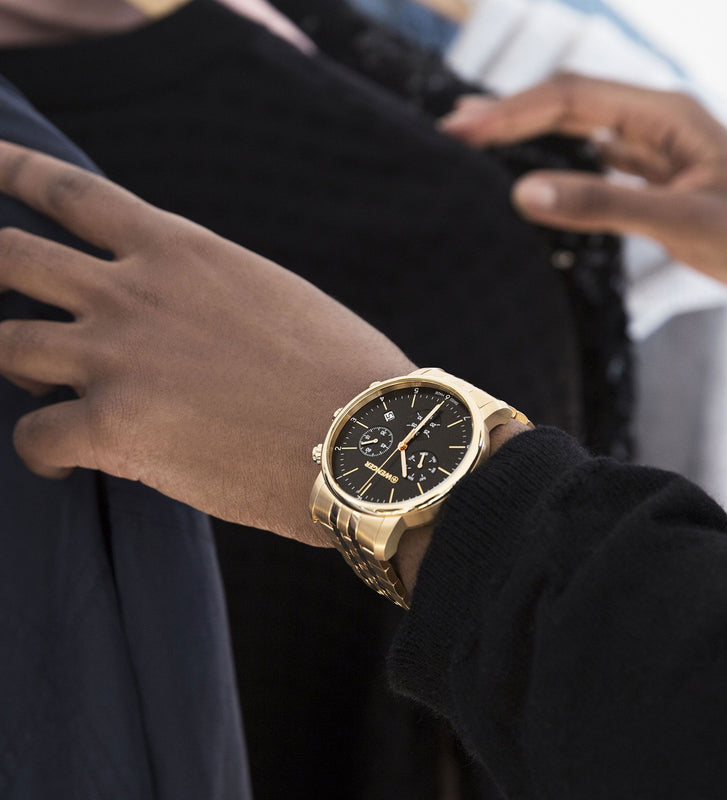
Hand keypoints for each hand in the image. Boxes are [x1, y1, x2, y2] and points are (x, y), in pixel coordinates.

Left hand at [0, 142, 414, 544]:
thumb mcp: (275, 296)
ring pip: (4, 346)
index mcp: (180, 250)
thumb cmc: (343, 370)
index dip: (11, 170)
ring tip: (46, 389)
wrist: (369, 437)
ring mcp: (115, 357)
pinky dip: (41, 452)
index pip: (67, 191)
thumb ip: (211, 290)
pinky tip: (67, 463)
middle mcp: (132, 292)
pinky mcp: (113, 429)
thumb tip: (189, 314)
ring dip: (15, 365)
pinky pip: (33, 437)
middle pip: (10, 257)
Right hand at [440, 74, 726, 302]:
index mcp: (667, 113)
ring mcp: (656, 149)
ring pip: (580, 127)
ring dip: (529, 130)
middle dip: (510, 112)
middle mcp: (657, 121)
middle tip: (454, 128)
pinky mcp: (655, 178)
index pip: (572, 97)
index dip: (513, 111)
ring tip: (479, 138)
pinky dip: (558, 159)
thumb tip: (523, 193)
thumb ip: (602, 205)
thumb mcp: (681, 222)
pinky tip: (535, 167)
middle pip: (570, 102)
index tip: (463, 131)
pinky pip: (596, 159)